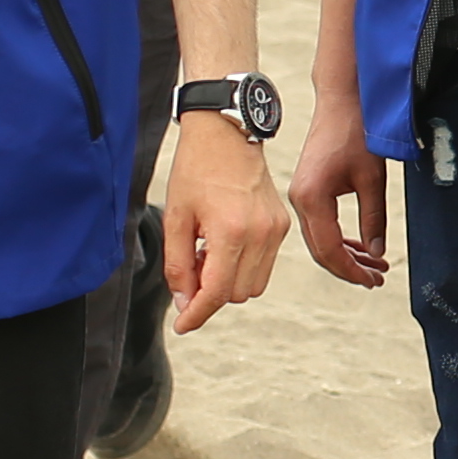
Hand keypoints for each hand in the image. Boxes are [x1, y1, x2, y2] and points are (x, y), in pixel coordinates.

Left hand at [162, 115, 291, 327]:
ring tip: (208, 253)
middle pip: (237, 294)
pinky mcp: (282, 226)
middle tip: (192, 267)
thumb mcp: (175, 218)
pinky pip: (264, 266)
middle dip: (211, 293)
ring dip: (229, 282)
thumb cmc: (195, 169)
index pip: (217, 292)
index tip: (182, 325)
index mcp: (231, 231)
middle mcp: (260, 234)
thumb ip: (178, 265)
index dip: (197, 314)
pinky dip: (243, 267)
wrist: (226, 133)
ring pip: (254, 286)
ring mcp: (276, 231)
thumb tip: (184, 302)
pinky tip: (225, 244)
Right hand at [289, 93, 391, 283]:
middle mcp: (299, 200)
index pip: (329, 249)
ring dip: (347, 255)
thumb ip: (374, 218)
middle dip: (349, 268)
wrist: (341, 101)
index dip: (351, 270)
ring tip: (375, 266)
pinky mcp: (307, 190)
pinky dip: (339, 239)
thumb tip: (377, 252)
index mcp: (312, 199)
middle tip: (377, 279)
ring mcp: (300, 196)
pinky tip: (360, 247)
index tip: (373, 281)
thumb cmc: (357, 133)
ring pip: (321, 239)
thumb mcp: (372, 179)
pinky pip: (321, 225)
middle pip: (321, 250)